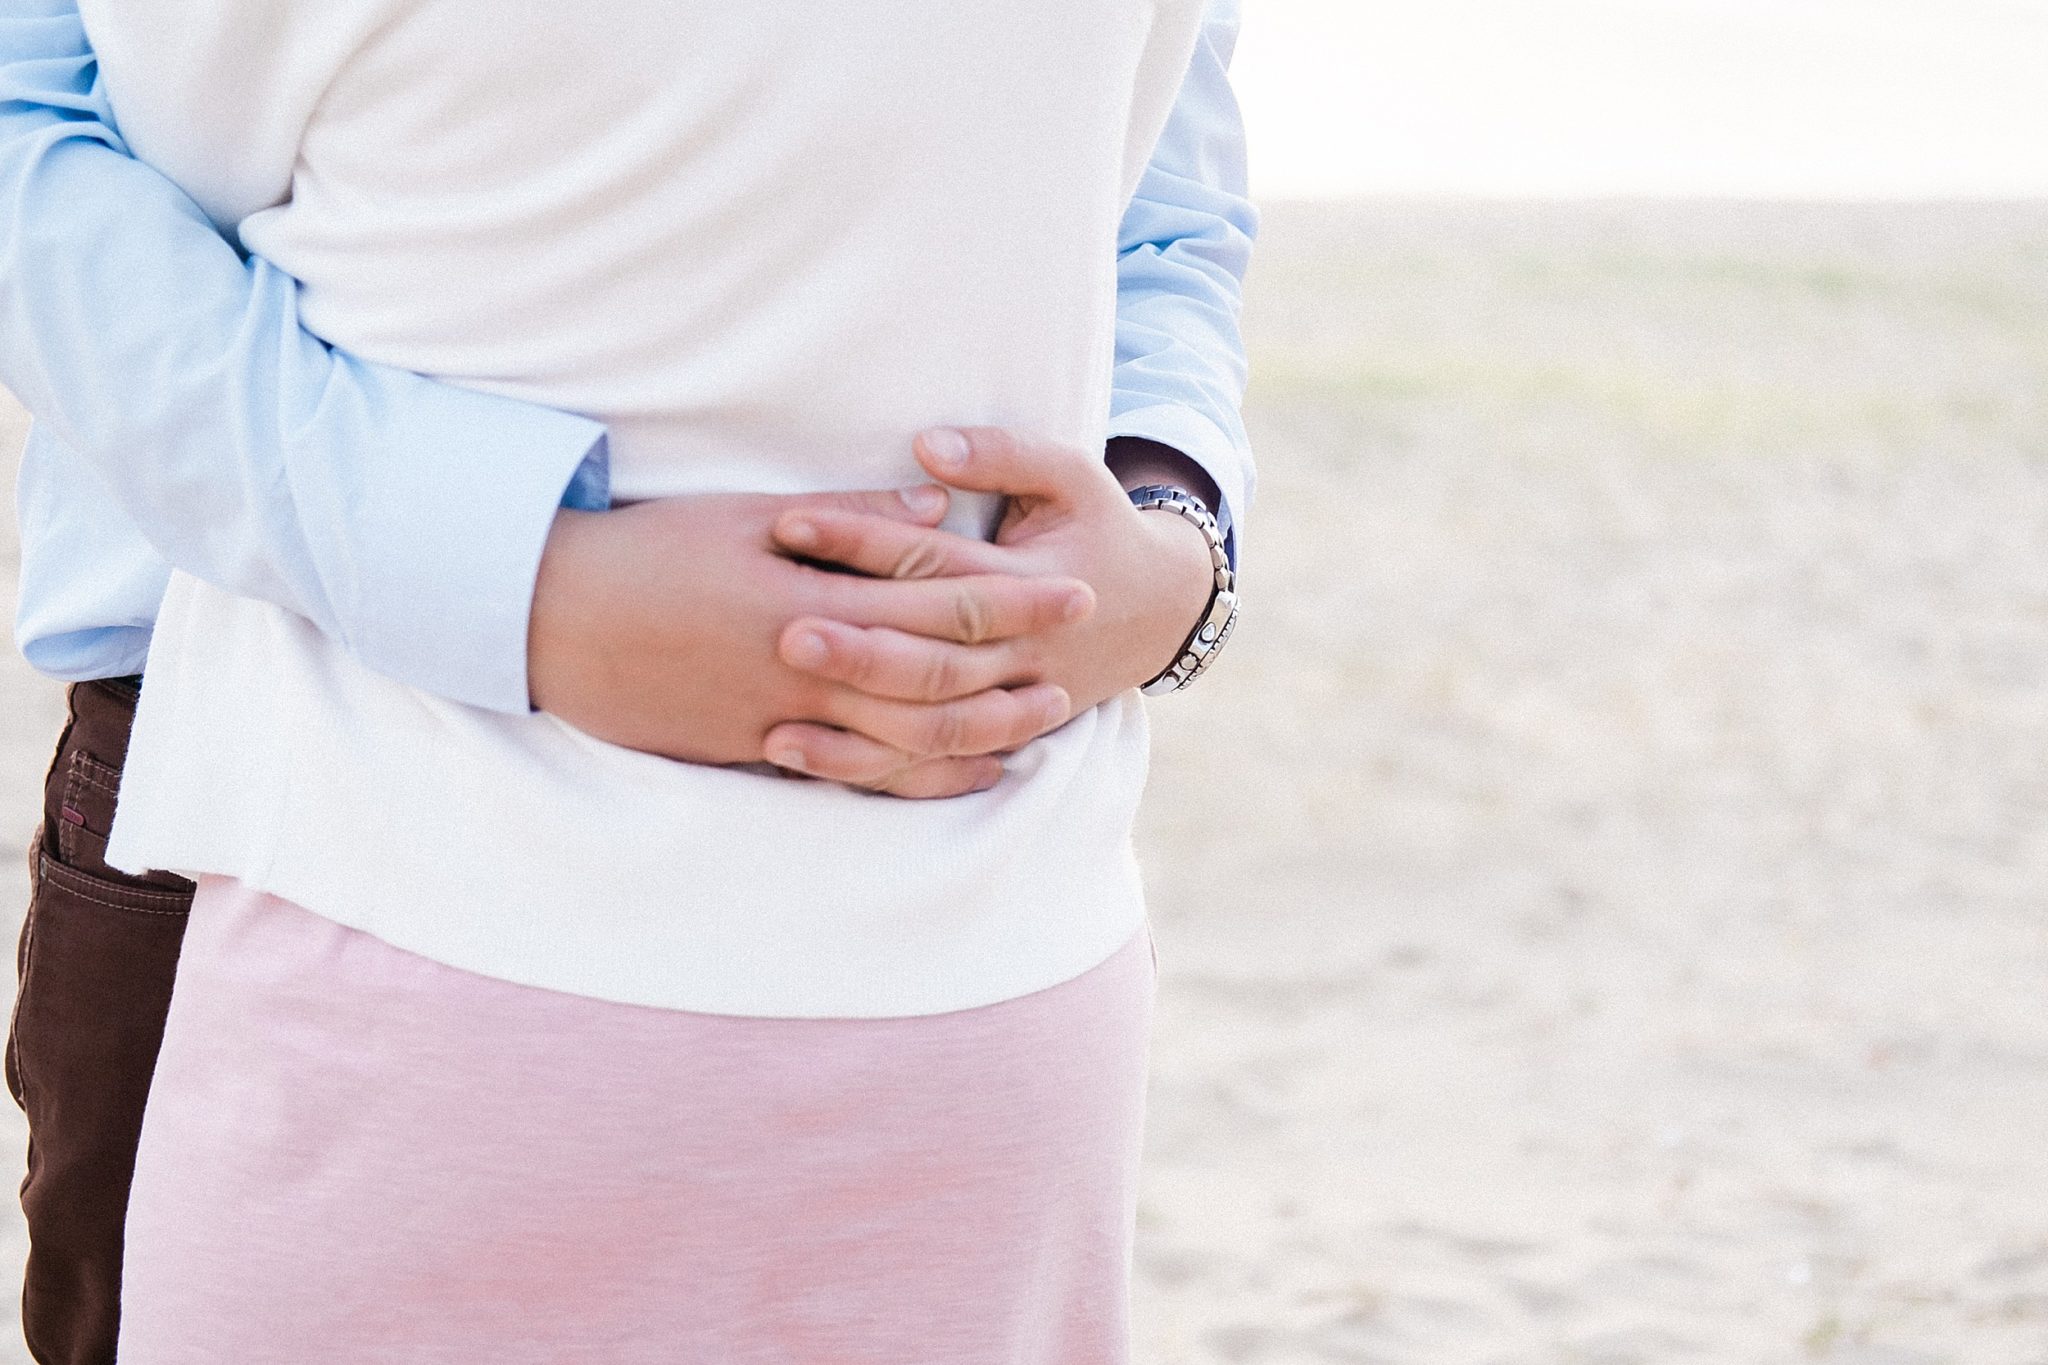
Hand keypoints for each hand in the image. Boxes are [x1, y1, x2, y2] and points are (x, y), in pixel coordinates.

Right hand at [528, 485, 1095, 797]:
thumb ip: (851, 519)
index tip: (1073, 591)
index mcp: (810, 597)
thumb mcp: (747, 516)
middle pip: (934, 683)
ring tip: (1034, 729)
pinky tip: (956, 774)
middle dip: (1013, 677)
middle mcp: (804, 668)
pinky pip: (851, 777)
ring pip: (901, 744)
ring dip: (977, 737)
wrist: (548, 618)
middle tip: (1076, 671)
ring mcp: (779, 721)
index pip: (937, 603)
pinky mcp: (753, 752)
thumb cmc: (648, 550)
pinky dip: (912, 778)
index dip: (1014, 602)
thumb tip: (938, 511)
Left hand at [759, 428, 1217, 758]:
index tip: (789, 525)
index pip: (936, 564)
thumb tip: (927, 447)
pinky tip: (794, 754)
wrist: (1159, 609)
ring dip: (854, 725)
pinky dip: (864, 766)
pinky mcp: (994, 734)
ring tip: (773, 717)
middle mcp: (1022, 653)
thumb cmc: (1096, 527)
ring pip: (930, 727)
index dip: (864, 542)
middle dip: (858, 651)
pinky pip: (926, 763)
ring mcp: (1010, 702)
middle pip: (933, 660)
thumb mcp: (1071, 474)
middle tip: (780, 632)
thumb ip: (1003, 454)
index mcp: (1032, 580)